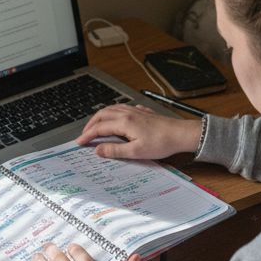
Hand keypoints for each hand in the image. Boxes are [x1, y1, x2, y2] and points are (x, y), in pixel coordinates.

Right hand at [76, 104, 202, 159]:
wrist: (181, 134)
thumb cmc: (161, 143)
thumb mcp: (136, 152)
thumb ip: (115, 150)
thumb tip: (98, 150)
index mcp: (124, 122)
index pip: (99, 128)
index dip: (87, 135)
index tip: (80, 142)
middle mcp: (127, 113)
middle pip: (102, 114)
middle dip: (91, 124)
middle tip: (85, 134)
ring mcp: (135, 111)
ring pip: (112, 109)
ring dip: (101, 116)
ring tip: (96, 125)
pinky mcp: (143, 112)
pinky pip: (123, 108)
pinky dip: (114, 112)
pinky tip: (117, 117)